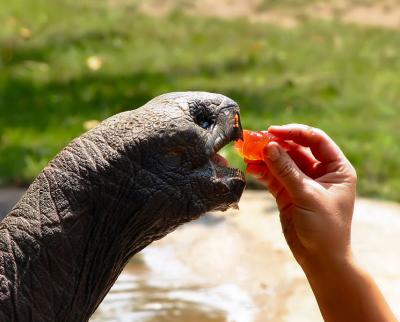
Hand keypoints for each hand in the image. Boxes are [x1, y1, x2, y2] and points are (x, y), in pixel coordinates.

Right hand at [247, 124, 356, 268]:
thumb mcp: (307, 195)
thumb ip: (286, 170)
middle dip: (276, 145)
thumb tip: (268, 147)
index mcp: (336, 168)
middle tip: (256, 141)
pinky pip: (274, 177)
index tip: (273, 131)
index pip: (315, 140)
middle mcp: (320, 172)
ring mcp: (302, 182)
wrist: (320, 259)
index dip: (295, 132)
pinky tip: (252, 169)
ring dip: (266, 158)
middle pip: (295, 149)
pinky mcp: (288, 193)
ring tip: (249, 154)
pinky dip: (263, 172)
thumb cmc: (325, 227)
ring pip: (282, 163)